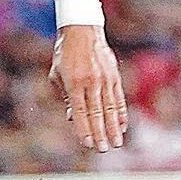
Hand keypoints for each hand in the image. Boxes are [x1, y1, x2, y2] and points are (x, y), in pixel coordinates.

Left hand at [51, 23, 127, 152]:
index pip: (79, 111)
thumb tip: (72, 118)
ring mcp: (104, 79)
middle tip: (103, 149)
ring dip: (113, 127)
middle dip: (100, 133)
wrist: (82, 30)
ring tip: (116, 143)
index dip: (83, 129)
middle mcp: (91, 82)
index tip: (87, 144)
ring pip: (110, 108)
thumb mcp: (58, 74)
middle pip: (96, 113)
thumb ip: (65, 97)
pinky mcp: (114, 76)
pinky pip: (118, 98)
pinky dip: (120, 113)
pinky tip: (122, 126)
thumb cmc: (65, 54)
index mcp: (74, 83)